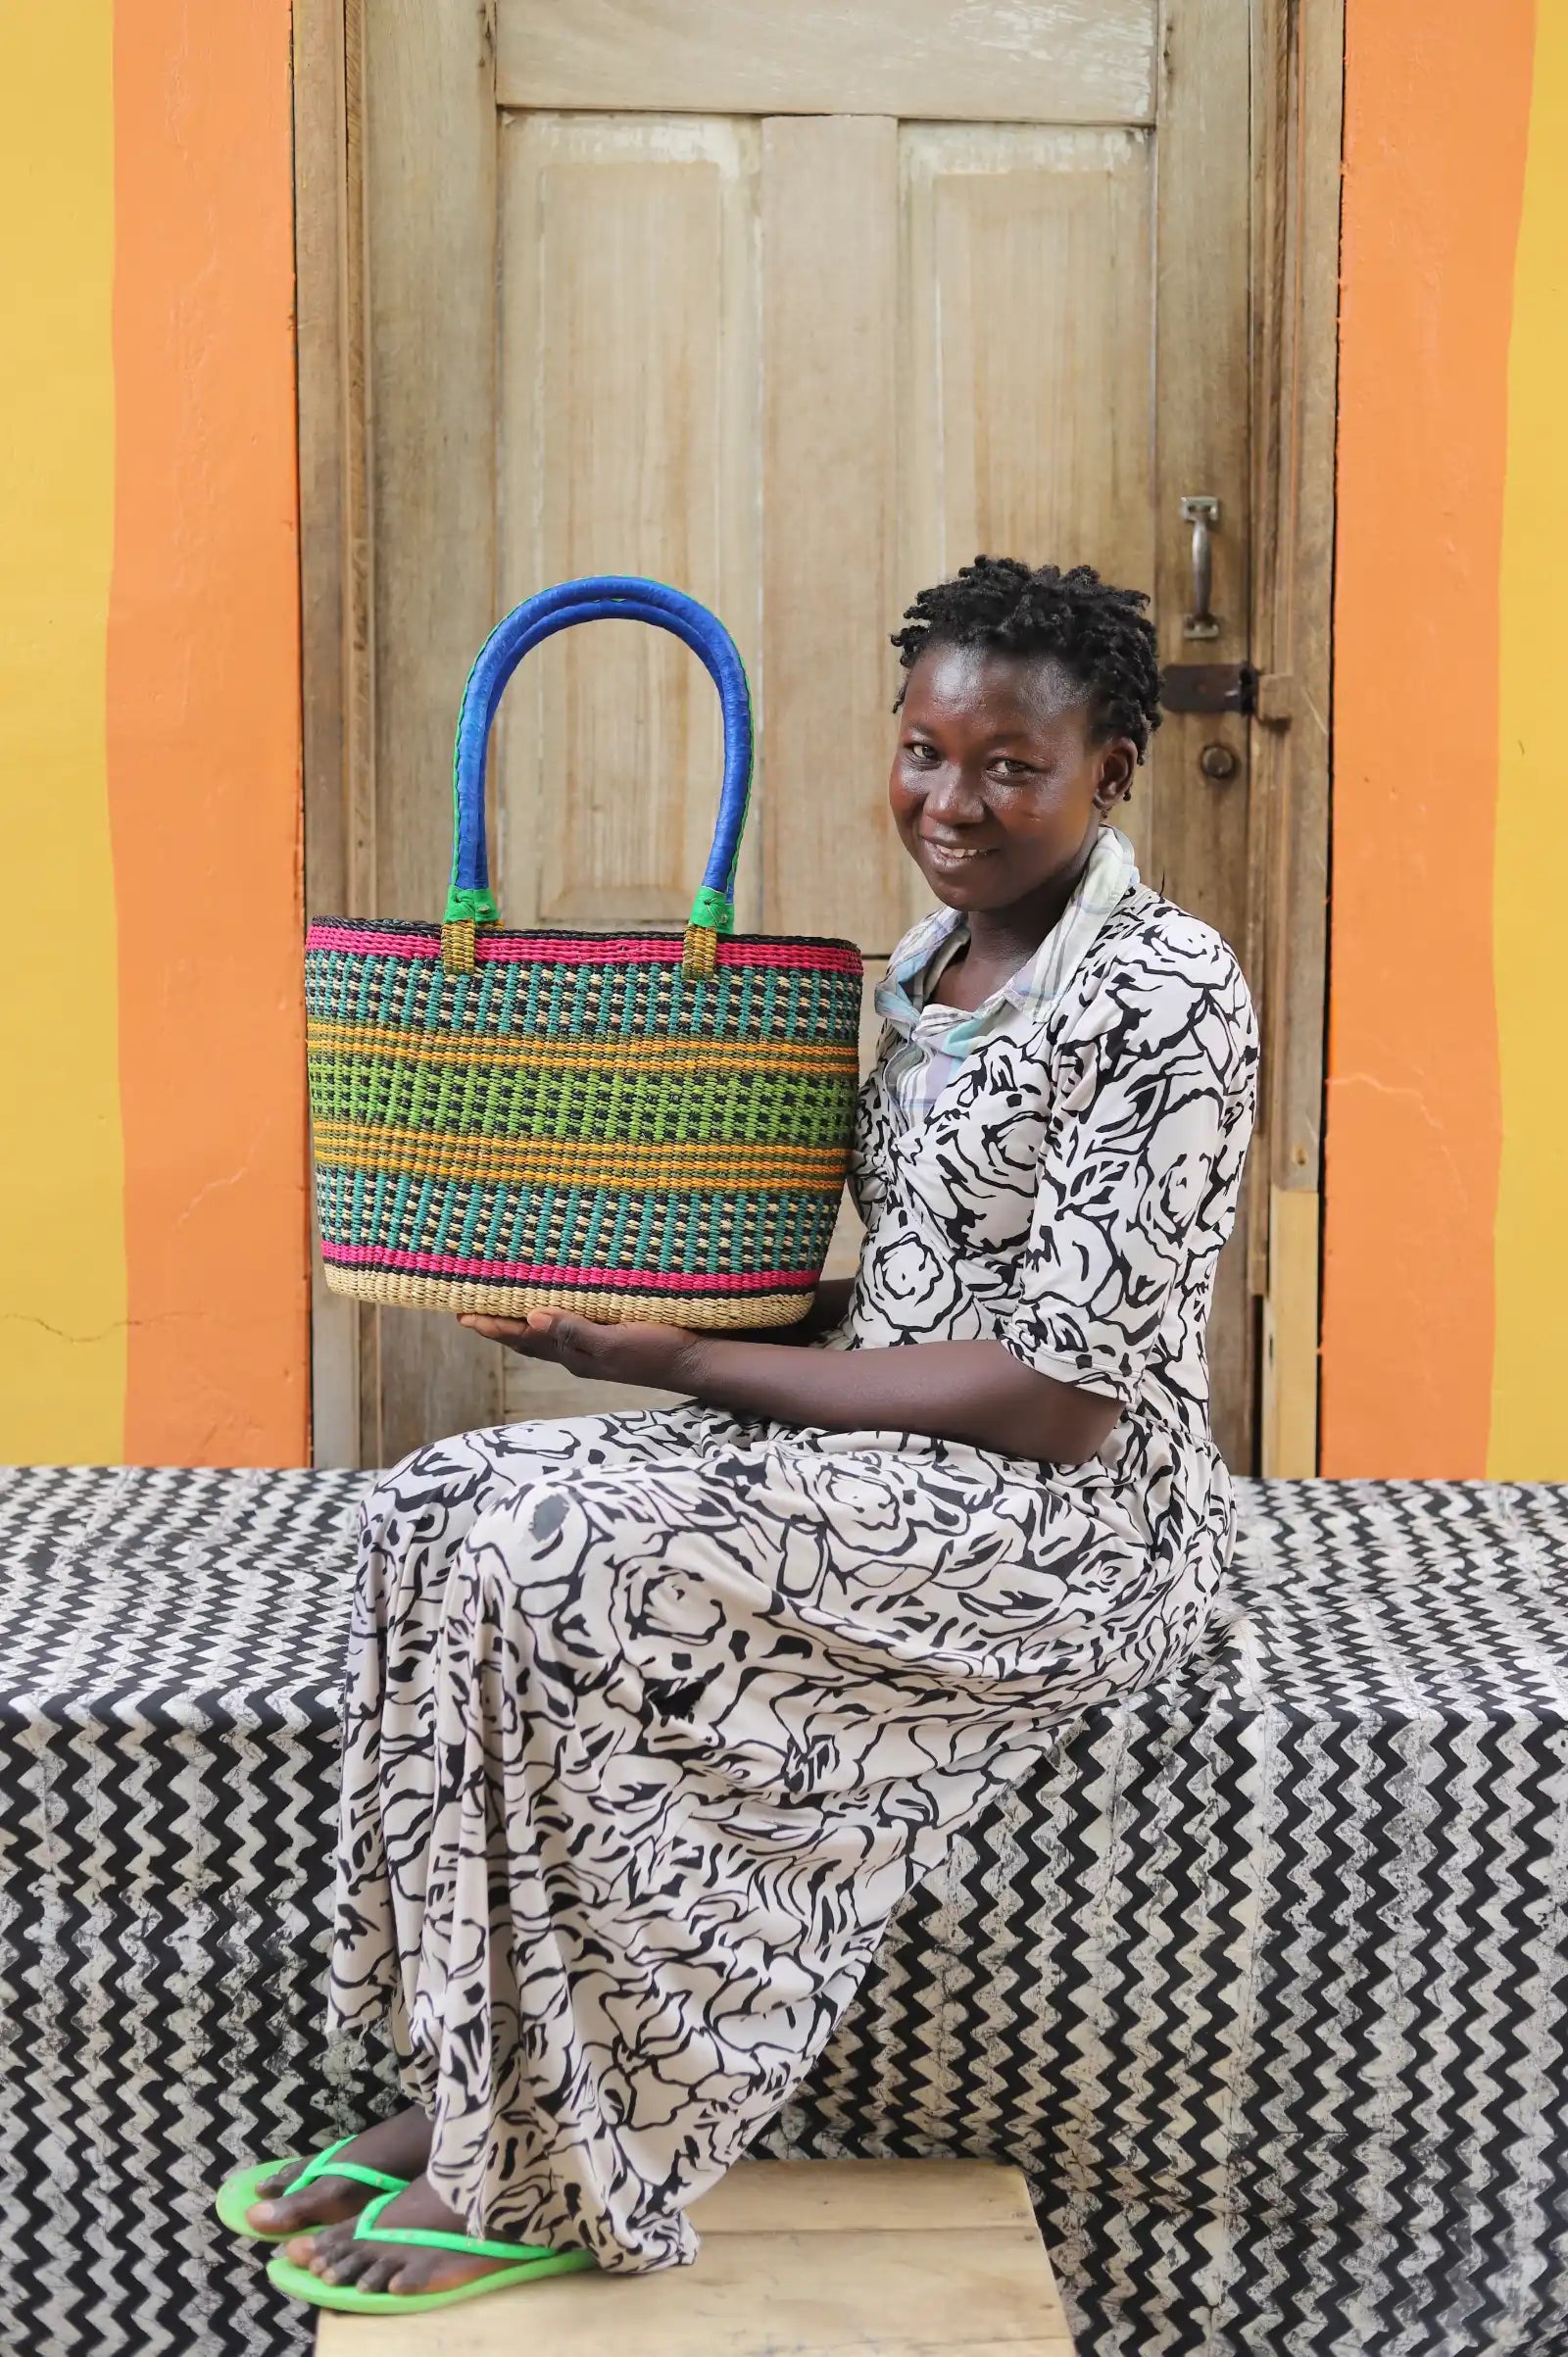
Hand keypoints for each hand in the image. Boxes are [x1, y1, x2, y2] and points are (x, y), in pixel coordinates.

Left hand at [456, 1310, 704, 1391]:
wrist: (696, 1362)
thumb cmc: (657, 1352)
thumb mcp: (615, 1342)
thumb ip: (575, 1332)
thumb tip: (531, 1319)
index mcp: (573, 1355)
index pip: (523, 1340)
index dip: (493, 1328)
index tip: (463, 1316)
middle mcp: (577, 1354)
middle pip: (528, 1339)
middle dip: (498, 1326)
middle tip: (467, 1311)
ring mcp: (594, 1347)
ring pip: (546, 1333)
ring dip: (521, 1321)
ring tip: (499, 1306)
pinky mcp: (611, 1336)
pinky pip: (570, 1325)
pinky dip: (551, 1315)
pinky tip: (553, 1305)